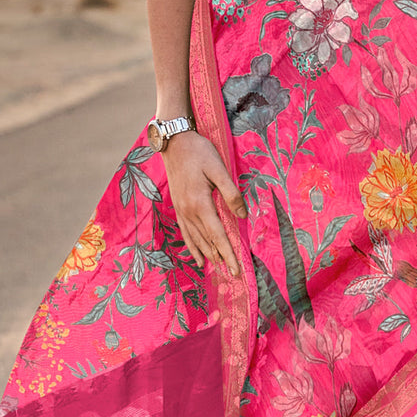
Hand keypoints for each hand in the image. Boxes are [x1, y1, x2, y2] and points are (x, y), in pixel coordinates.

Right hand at [161, 130, 246, 275]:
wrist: (173, 142)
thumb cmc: (199, 152)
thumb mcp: (219, 169)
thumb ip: (231, 193)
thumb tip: (242, 216)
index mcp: (200, 204)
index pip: (218, 236)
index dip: (228, 253)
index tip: (236, 269)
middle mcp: (189, 212)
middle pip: (208, 242)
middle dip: (221, 258)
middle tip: (233, 274)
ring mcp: (181, 211)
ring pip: (196, 240)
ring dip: (208, 256)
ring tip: (219, 268)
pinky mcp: (178, 208)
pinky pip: (186, 234)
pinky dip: (193, 248)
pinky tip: (198, 258)